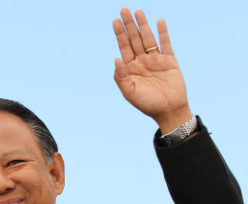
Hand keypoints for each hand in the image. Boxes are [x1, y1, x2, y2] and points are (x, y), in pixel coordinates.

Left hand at [112, 8, 191, 132]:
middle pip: (134, 39)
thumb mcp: (130, 92)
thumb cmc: (147, 104)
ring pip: (148, 38)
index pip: (123, 47)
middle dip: (129, 25)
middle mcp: (142, 61)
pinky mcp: (170, 61)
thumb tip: (115, 58)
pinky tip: (159, 22)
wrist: (168, 110)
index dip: (120, 34)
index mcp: (130, 68)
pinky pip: (166, 44)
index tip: (115, 20)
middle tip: (124, 9)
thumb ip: (121, 76)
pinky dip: (163, 33)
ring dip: (143, 25)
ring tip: (138, 12)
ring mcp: (155, 60)